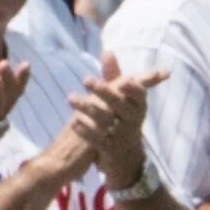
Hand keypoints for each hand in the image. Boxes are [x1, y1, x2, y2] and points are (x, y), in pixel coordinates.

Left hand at [69, 64, 161, 181]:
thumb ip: (114, 76)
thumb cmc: (122, 119)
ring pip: (106, 120)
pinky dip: (86, 130)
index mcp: (138, 106)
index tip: (125, 80)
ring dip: (88, 108)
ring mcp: (122, 136)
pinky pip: (98, 140)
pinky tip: (74, 121)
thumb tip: (107, 52)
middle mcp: (133, 120)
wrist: (125, 157)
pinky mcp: (110, 150)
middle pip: (120, 104)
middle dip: (105, 92)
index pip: (139, 94)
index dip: (134, 88)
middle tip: (87, 80)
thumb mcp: (121, 99)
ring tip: (70, 98)